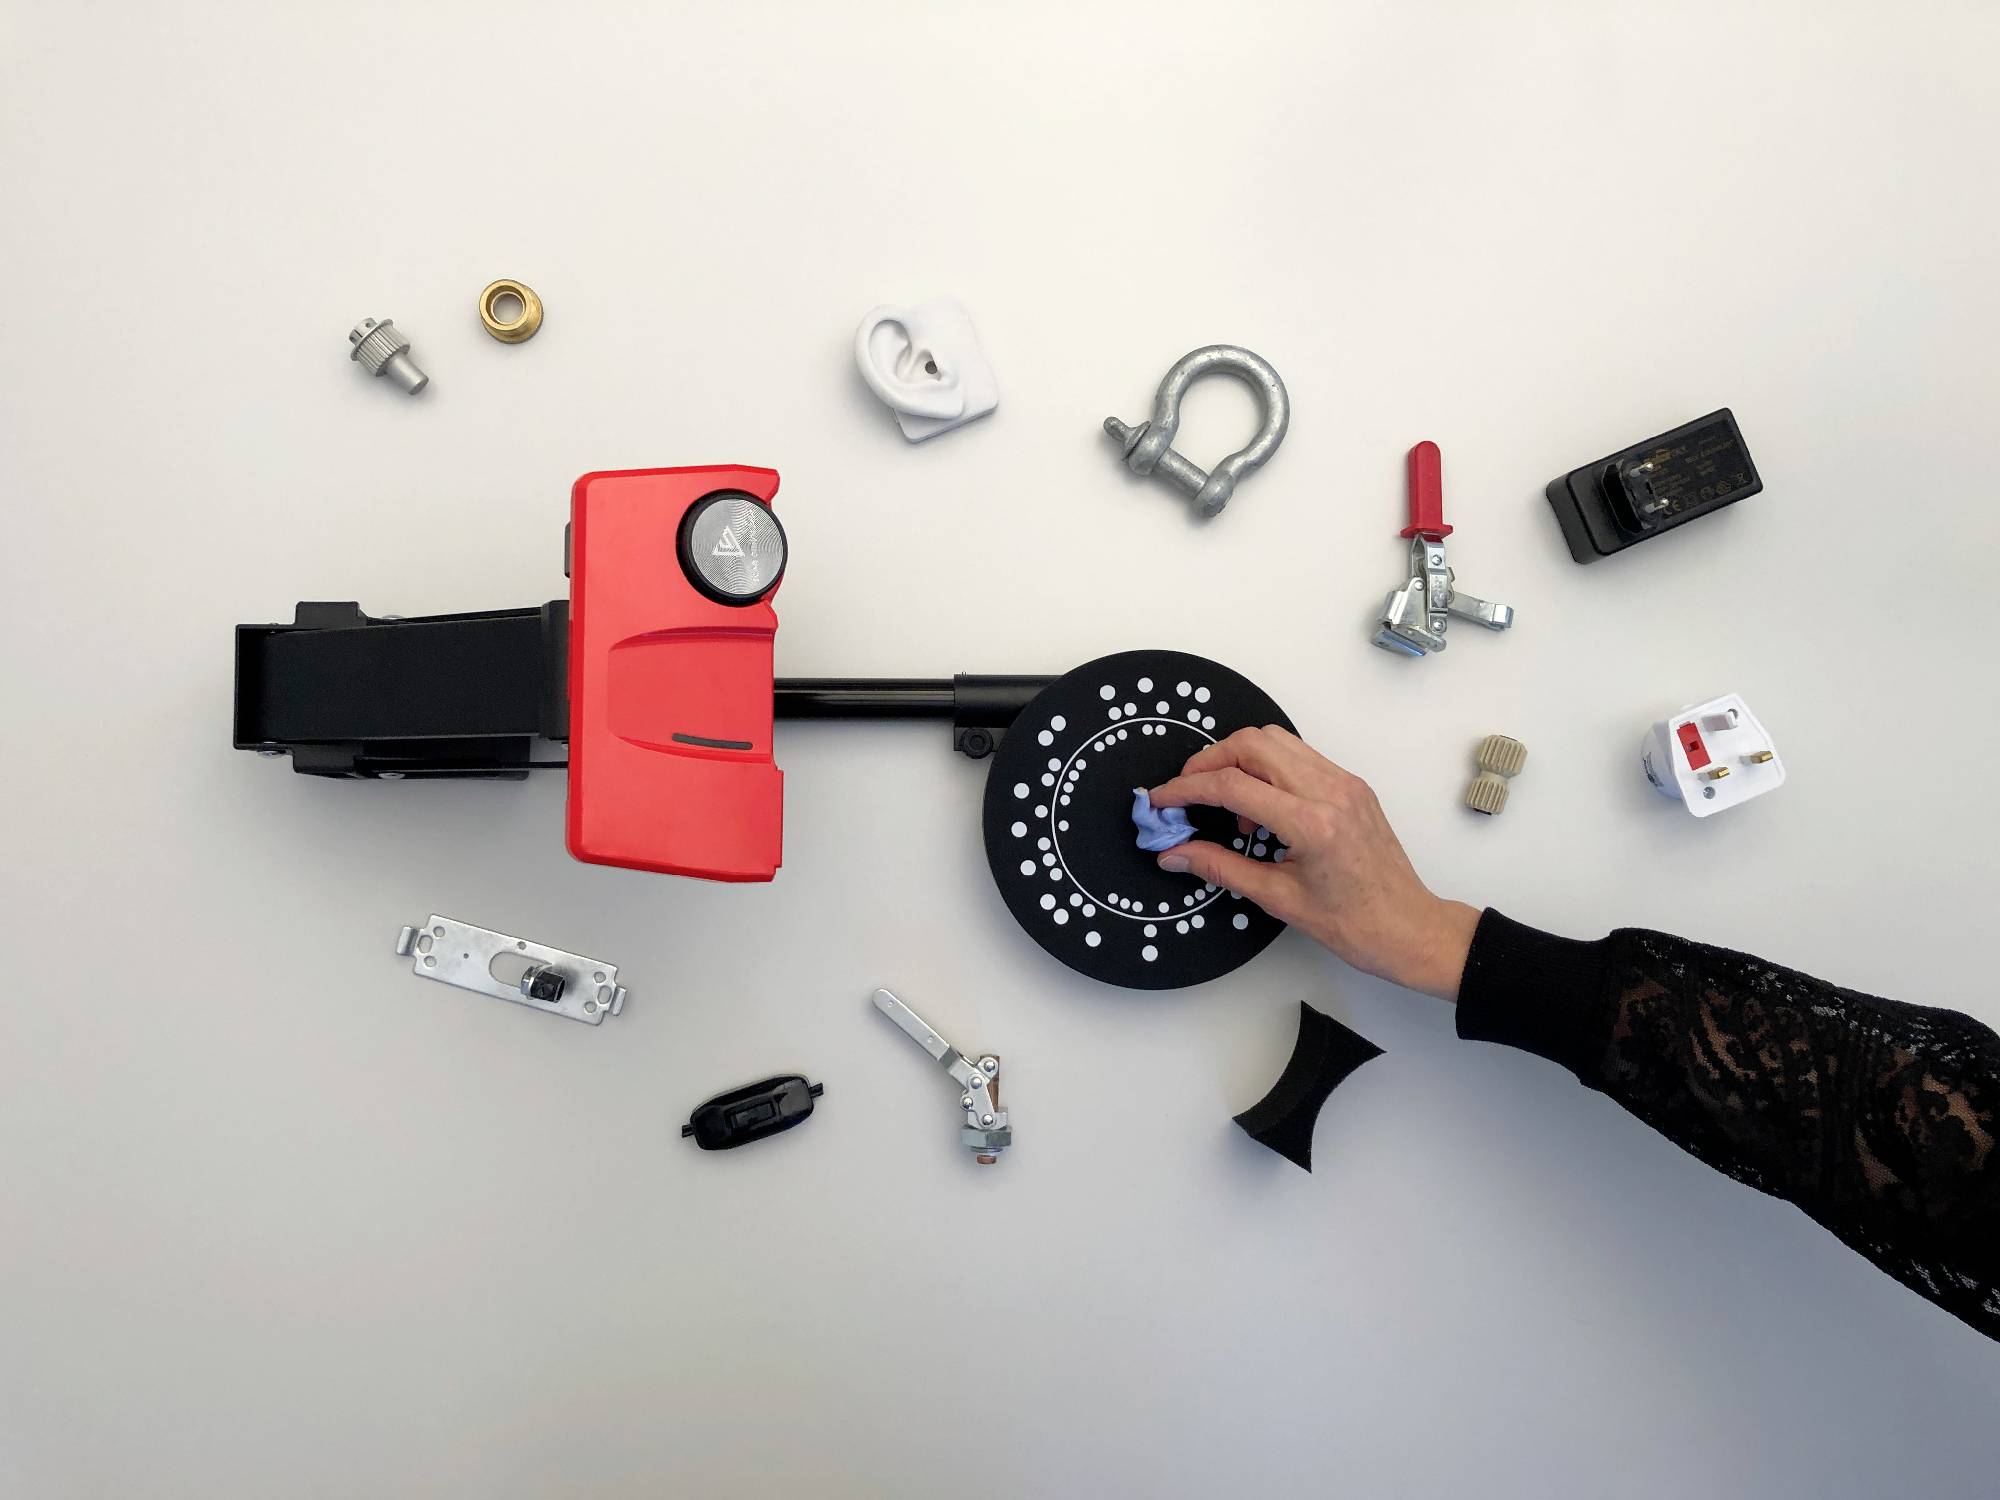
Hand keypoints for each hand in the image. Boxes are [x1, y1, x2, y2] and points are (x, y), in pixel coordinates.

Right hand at [1148, 726, 1480, 1000]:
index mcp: (1312, 824)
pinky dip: (1267, 769)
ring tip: (1225, 804)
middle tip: (1186, 791)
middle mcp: (1330, 791)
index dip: (1187, 788)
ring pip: (1276, 741)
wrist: (1409, 928)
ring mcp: (1345, 783)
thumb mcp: (1278, 899)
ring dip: (1239, 759)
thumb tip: (1174, 854)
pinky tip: (1260, 809)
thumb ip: (1220, 868)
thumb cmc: (1354, 924)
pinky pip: (1299, 756)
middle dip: (1210, 760)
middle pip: (1253, 743)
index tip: (1162, 800)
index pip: (1233, 785)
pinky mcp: (1352, 785)